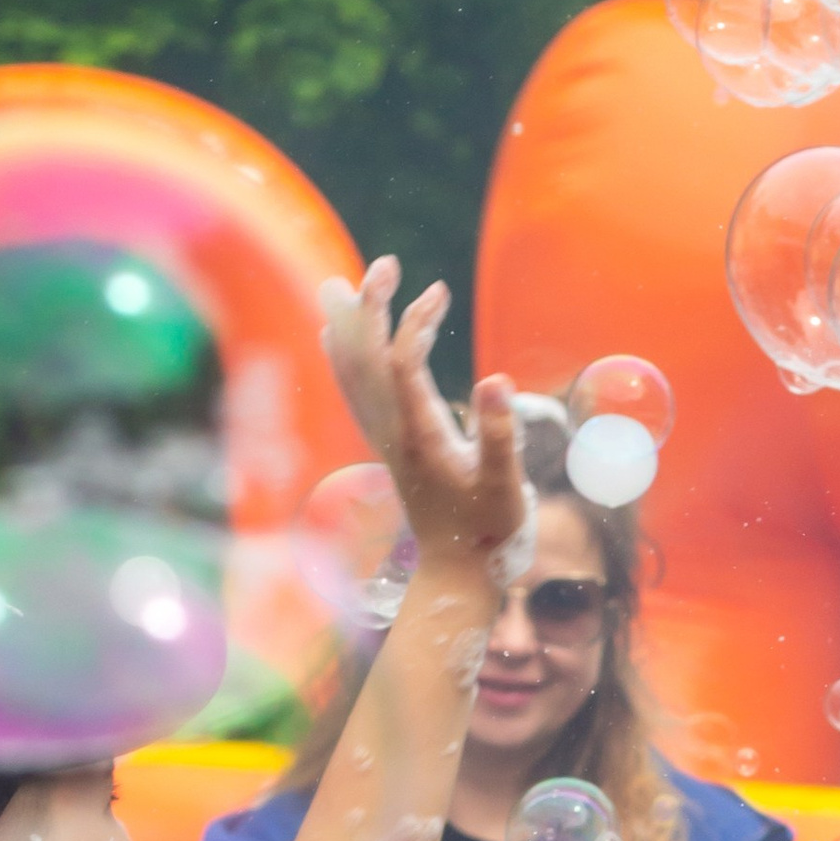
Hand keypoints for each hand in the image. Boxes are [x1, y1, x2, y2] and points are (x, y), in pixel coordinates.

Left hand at [319, 254, 525, 572]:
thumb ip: (500, 434)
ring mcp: (387, 441)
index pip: (404, 361)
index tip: (440, 292)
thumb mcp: (507, 487)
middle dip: (371, 306)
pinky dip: (341, 359)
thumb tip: (496, 379)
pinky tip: (333, 338)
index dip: (416, 321)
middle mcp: (395, 433)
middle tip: (385, 264)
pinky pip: (354, 394)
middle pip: (368, 358)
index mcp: (422, 435)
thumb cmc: (490, 534)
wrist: (458, 576)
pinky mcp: (389, 449)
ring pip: (353, 373)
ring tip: (336, 285)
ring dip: (347, 327)